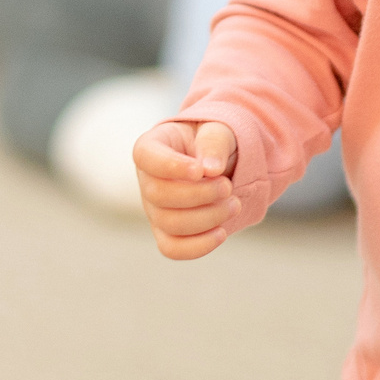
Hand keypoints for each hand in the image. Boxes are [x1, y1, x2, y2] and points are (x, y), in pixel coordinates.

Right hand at [134, 120, 239, 259]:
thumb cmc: (212, 143)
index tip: (200, 170)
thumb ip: (214, 143)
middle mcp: (146, 180)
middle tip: (228, 186)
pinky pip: (173, 249)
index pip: (146, 157)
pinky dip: (198, 245)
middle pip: (158, 195)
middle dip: (200, 194)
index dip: (170, 166)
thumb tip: (212, 169)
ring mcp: (154, 209)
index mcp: (151, 147)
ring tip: (234, 204)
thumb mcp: (217, 131)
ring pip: (169, 223)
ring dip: (207, 217)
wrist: (218, 165)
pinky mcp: (166, 233)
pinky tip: (222, 232)